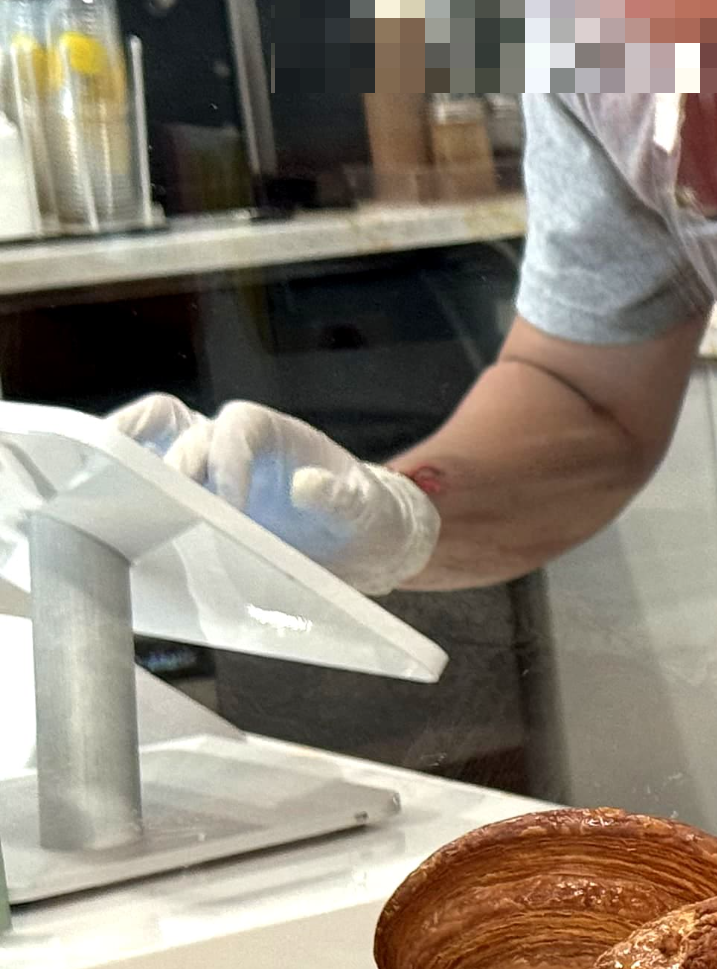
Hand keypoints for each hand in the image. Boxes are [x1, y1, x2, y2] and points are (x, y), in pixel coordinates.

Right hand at [108, 396, 439, 592]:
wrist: (358, 543)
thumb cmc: (364, 517)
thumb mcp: (366, 510)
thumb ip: (342, 497)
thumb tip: (307, 485)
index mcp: (276, 432)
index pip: (238, 425)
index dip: (228, 458)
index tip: (229, 504)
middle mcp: (233, 440)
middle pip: (183, 427)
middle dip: (169, 461)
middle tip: (161, 502)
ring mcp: (206, 463)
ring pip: (152, 435)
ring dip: (125, 451)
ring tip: (97, 480)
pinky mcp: (191, 493)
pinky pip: (150, 476)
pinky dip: (126, 483)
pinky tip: (106, 509)